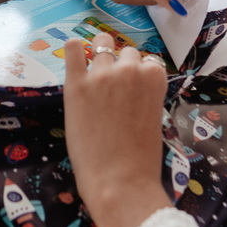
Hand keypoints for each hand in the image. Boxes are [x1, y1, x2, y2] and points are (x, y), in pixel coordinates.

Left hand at [63, 34, 172, 226]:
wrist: (119, 181)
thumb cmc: (141, 158)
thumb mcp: (153, 116)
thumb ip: (144, 94)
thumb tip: (129, 86)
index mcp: (154, 77)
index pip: (147, 61)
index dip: (139, 75)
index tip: (132, 89)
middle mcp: (130, 68)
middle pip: (126, 52)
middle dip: (121, 66)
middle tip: (113, 90)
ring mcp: (102, 74)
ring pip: (102, 45)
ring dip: (100, 55)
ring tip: (95, 75)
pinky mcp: (77, 84)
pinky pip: (72, 49)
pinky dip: (74, 49)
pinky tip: (74, 56)